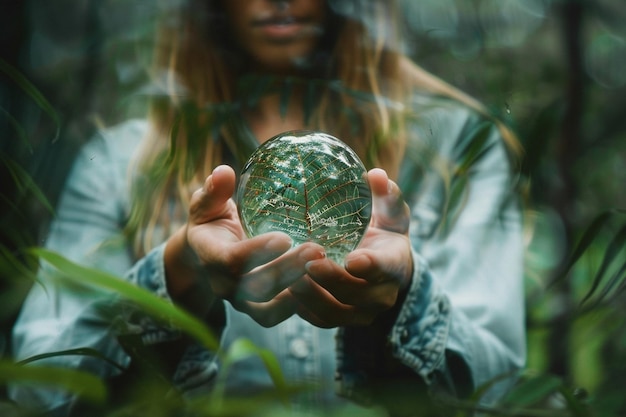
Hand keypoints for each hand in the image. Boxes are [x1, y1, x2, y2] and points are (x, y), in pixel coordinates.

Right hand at [165, 165, 325, 326]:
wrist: (204, 256)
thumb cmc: (211, 222)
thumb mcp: (207, 204)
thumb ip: (214, 191)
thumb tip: (223, 172)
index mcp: (211, 257)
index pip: (231, 261)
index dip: (257, 252)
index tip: (284, 237)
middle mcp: (224, 286)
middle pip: (256, 287)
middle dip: (288, 270)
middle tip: (318, 249)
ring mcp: (240, 302)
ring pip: (269, 306)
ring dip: (299, 288)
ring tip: (325, 265)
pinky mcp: (257, 310)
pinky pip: (277, 315)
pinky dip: (300, 304)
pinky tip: (323, 282)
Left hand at [288, 168, 412, 327]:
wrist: (382, 267)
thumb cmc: (383, 230)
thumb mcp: (390, 212)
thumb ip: (386, 195)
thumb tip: (376, 174)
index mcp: (394, 265)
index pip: (386, 267)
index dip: (371, 265)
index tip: (352, 258)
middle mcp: (381, 295)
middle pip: (356, 294)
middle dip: (332, 281)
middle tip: (307, 263)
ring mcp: (360, 313)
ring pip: (335, 312)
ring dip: (310, 297)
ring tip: (288, 276)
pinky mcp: (339, 320)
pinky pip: (319, 319)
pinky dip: (301, 308)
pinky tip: (282, 289)